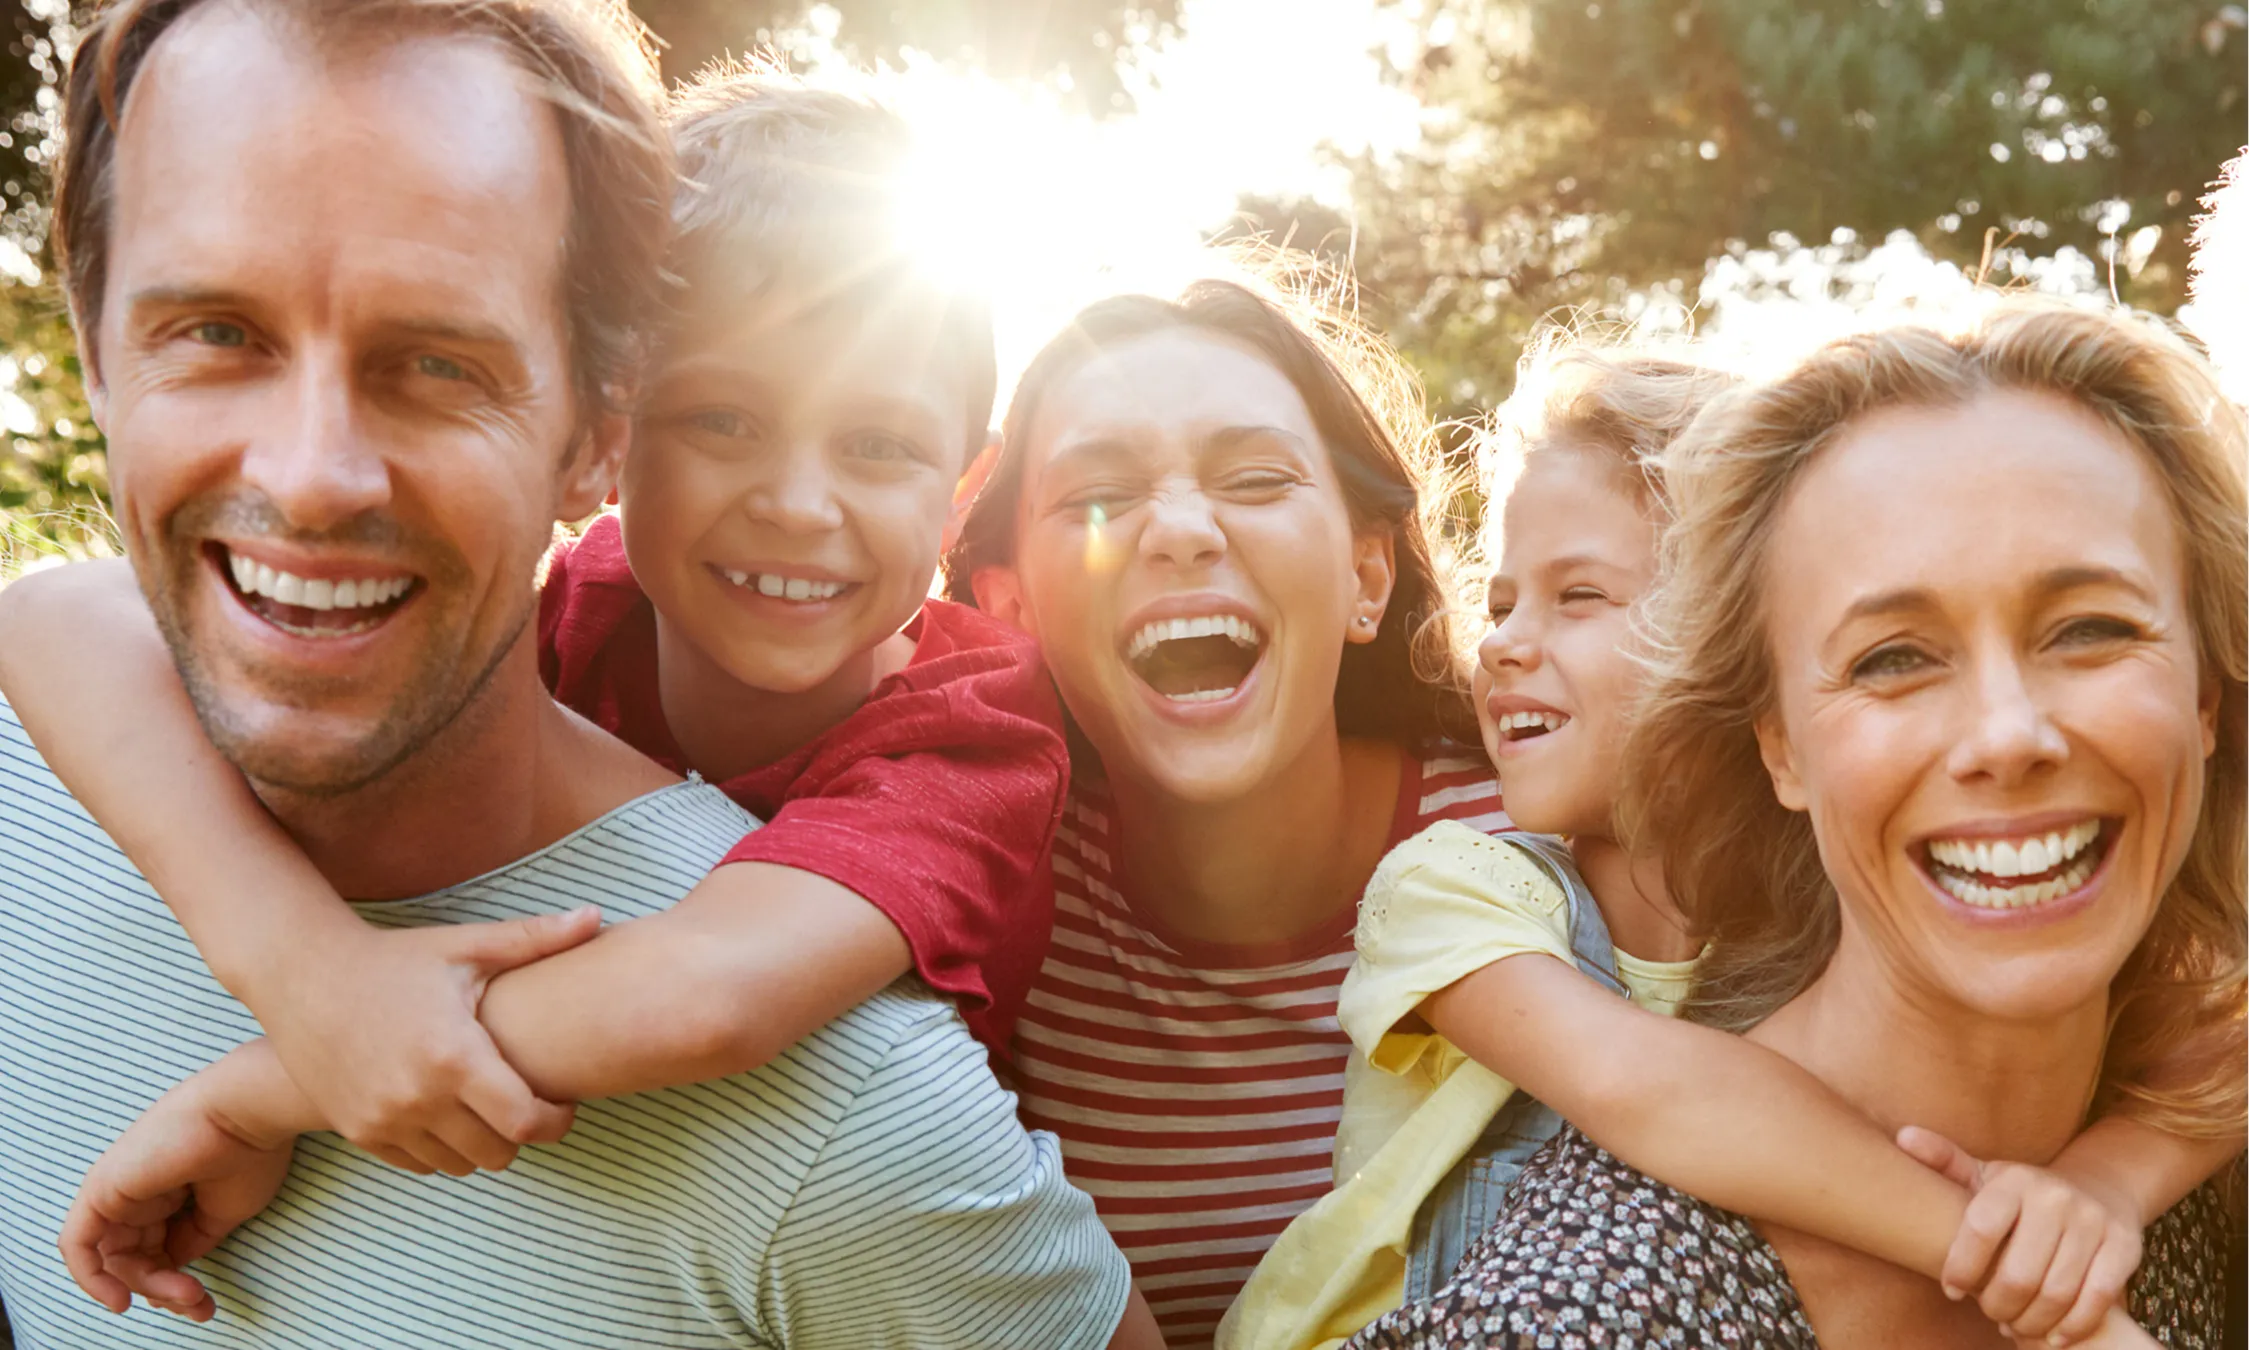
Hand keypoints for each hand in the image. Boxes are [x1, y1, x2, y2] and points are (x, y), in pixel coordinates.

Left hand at [58, 1062, 298, 1321]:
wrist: (249, 1113)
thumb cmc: (250, 1154)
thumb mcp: (224, 1213)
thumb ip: (191, 1241)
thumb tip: (172, 1267)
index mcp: (169, 1191)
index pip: (157, 1248)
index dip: (175, 1281)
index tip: (203, 1301)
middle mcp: (139, 1191)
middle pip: (135, 1256)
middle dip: (163, 1288)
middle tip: (196, 1304)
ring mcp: (119, 1189)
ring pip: (114, 1257)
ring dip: (147, 1285)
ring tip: (185, 1294)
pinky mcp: (103, 1189)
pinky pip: (79, 1244)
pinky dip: (91, 1276)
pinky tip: (120, 1299)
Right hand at [251, 907, 602, 1175]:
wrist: (303, 976)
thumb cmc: (394, 958)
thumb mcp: (466, 946)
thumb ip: (536, 938)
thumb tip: (597, 916)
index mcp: (455, 1056)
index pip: (527, 1122)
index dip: (557, 1120)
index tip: (564, 1103)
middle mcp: (418, 1099)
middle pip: (499, 1154)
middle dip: (523, 1134)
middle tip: (528, 1103)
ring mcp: (384, 1121)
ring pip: (460, 1165)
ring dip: (483, 1144)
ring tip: (489, 1108)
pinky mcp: (358, 1133)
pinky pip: (419, 1165)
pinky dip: (441, 1149)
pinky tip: (448, 1114)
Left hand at [1899, 1125, 2143, 1345]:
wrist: (2099, 1190)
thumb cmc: (2023, 1195)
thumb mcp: (1985, 1175)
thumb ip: (1945, 1161)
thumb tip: (1902, 1138)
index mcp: (2014, 1180)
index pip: (1980, 1229)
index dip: (1961, 1267)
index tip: (1951, 1290)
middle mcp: (2055, 1197)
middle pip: (2019, 1272)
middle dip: (1998, 1304)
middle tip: (1991, 1314)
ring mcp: (2093, 1222)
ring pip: (2057, 1292)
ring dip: (2032, 1321)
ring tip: (2016, 1326)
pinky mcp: (2124, 1247)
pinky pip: (2097, 1299)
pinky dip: (2072, 1326)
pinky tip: (2054, 1336)